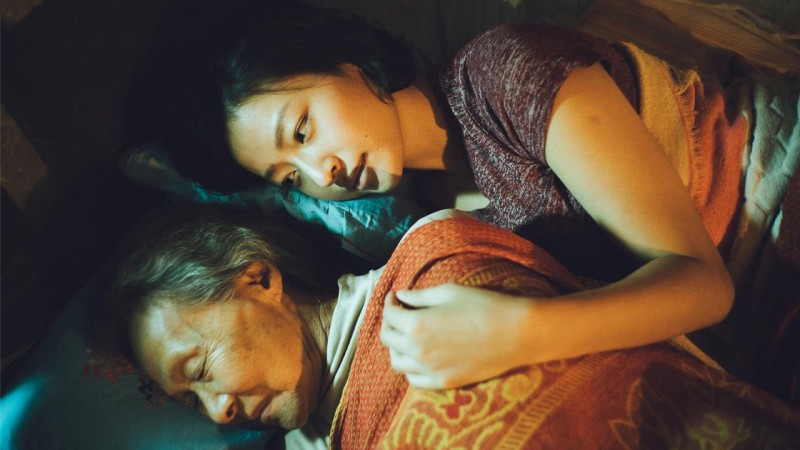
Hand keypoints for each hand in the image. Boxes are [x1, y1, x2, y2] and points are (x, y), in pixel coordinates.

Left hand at [380, 283, 530, 388]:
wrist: (517, 333)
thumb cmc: (485, 306)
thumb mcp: (449, 292)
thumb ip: (419, 296)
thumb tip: (401, 297)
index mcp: (416, 325)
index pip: (389, 315)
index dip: (389, 301)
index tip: (395, 295)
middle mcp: (418, 351)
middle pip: (388, 339)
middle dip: (389, 322)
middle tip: (399, 312)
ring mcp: (430, 371)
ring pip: (397, 362)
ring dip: (396, 346)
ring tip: (406, 334)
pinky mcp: (445, 383)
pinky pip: (414, 380)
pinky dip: (410, 368)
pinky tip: (418, 356)